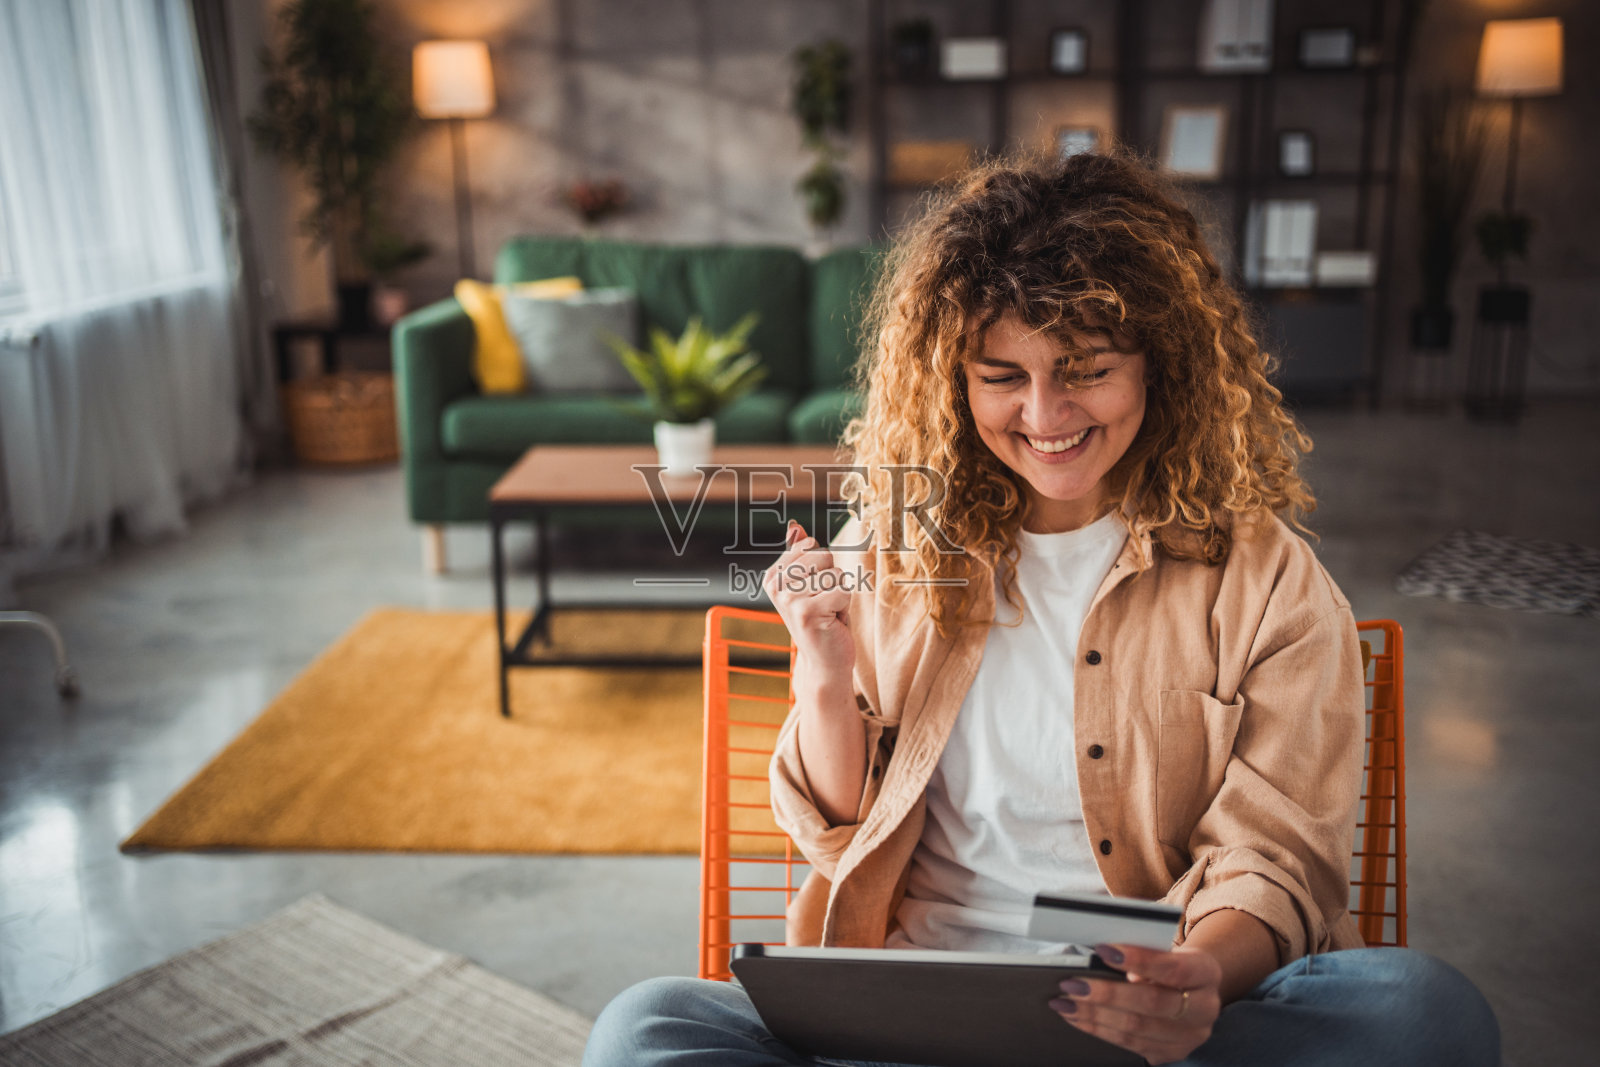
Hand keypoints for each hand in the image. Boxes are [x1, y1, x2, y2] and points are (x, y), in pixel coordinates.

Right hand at [764, 521, 855, 685]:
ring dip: (840, 595)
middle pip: (825, 556)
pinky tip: (832, 622)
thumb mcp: (810, 584)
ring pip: (836, 574)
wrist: (825, 661)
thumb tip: (795, 526)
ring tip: (828, 614)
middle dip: (833, 581)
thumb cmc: (821, 620)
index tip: (814, 592)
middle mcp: (776, 585)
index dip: (823, 569)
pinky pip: (843, 590)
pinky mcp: (808, 611)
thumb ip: (801, 555)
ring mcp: (790, 599)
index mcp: (773, 575)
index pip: (812, 545)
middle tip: (823, 605)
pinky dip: (845, 607)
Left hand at [1049, 944, 1223, 1064]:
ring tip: (1065, 1002)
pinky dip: (1099, 1030)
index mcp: (1206, 973)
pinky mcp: (1173, 1053)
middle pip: (1152, 1003)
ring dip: (1094, 1015)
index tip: (1102, 949)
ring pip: (1137, 1029)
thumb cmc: (1169, 962)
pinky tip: (1077, 1017)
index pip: (1172, 968)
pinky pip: (1130, 1045)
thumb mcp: (1165, 949)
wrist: (1192, 989)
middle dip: (1107, 993)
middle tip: (1072, 983)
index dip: (1137, 960)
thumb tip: (1099, 953)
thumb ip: (1142, 950)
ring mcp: (1191, 1036)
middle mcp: (1205, 1008)